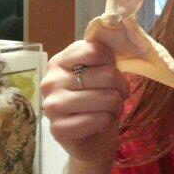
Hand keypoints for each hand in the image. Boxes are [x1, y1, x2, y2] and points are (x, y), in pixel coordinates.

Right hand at [40, 40, 129, 167]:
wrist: (91, 138)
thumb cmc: (97, 100)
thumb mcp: (100, 73)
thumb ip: (105, 56)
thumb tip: (122, 35)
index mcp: (60, 61)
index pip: (94, 50)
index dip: (113, 61)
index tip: (112, 70)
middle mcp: (51, 81)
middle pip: (107, 75)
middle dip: (122, 87)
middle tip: (119, 95)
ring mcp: (52, 106)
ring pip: (107, 98)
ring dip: (118, 106)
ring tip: (111, 109)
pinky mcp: (59, 129)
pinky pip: (101, 119)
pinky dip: (109, 121)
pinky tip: (102, 123)